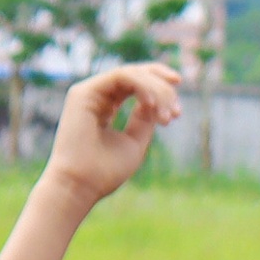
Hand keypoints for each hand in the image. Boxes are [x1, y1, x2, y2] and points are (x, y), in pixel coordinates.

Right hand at [36, 63, 182, 212]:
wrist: (81, 185)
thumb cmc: (105, 171)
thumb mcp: (135, 141)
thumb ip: (144, 119)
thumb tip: (157, 101)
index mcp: (106, 107)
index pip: (135, 85)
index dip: (160, 88)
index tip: (178, 110)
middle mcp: (97, 96)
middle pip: (136, 75)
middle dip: (163, 89)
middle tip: (176, 113)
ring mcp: (89, 92)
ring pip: (131, 74)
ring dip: (156, 91)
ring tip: (166, 117)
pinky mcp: (84, 92)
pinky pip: (121, 76)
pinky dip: (142, 87)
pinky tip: (152, 104)